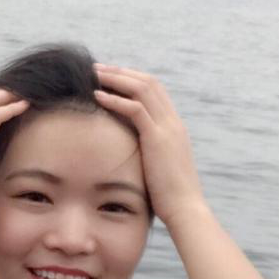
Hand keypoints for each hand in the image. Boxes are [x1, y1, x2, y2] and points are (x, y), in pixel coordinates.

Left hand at [93, 65, 206, 227]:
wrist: (185, 209)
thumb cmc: (169, 195)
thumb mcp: (158, 166)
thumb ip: (148, 152)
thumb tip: (129, 152)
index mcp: (174, 126)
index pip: (155, 90)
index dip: (131, 79)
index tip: (109, 77)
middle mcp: (173, 122)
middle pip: (148, 82)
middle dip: (121, 72)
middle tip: (96, 69)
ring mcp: (168, 128)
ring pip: (142, 89)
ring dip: (115, 79)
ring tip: (93, 76)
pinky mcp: (158, 139)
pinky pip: (135, 109)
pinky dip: (115, 99)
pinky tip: (96, 96)